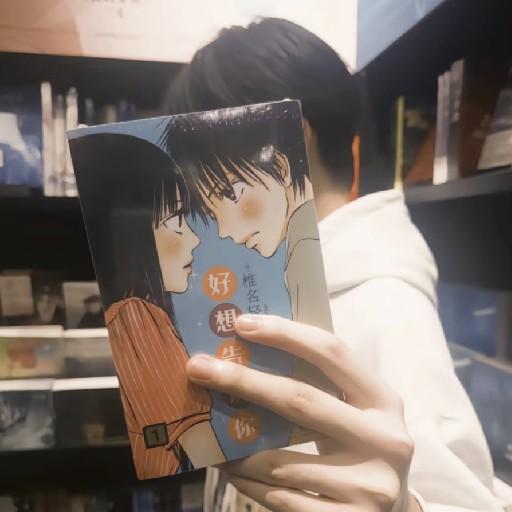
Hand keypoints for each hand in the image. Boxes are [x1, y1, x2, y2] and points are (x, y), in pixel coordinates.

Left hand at [187, 315, 419, 511]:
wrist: (393, 510)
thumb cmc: (361, 444)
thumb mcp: (355, 410)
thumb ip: (320, 385)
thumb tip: (250, 356)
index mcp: (384, 400)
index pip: (332, 353)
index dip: (286, 334)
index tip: (242, 324)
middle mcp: (385, 441)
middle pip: (301, 400)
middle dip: (243, 381)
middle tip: (199, 367)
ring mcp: (369, 487)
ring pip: (280, 461)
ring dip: (235, 444)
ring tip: (207, 427)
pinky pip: (281, 500)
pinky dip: (248, 482)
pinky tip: (230, 468)